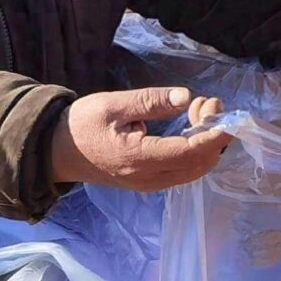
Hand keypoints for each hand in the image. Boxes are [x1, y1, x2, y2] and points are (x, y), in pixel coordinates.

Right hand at [48, 86, 231, 190]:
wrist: (56, 151)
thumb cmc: (81, 124)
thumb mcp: (113, 104)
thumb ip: (150, 102)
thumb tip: (185, 97)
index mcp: (140, 159)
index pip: (191, 151)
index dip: (215, 134)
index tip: (223, 110)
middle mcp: (150, 178)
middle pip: (200, 163)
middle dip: (214, 134)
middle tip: (208, 102)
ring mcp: (150, 184)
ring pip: (195, 169)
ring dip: (206, 142)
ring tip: (200, 110)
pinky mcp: (149, 182)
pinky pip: (183, 171)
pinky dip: (195, 150)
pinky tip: (190, 127)